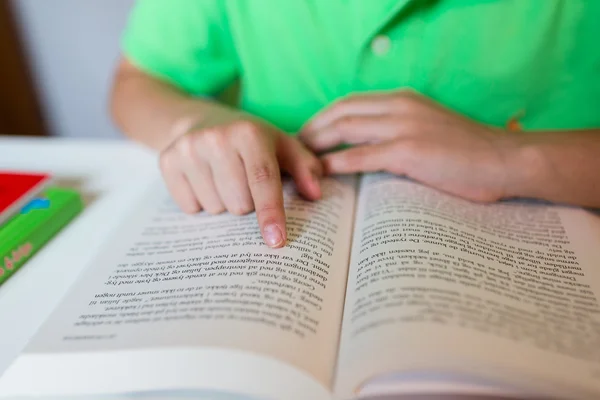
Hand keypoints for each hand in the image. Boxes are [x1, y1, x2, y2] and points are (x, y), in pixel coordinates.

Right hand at [160, 116, 321, 247]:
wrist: (202, 119)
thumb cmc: (251, 140)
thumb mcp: (282, 146)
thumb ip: (305, 168)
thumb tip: (315, 193)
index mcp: (249, 133)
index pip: (263, 181)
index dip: (271, 213)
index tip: (275, 241)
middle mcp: (216, 138)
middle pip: (239, 204)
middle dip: (247, 204)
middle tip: (245, 183)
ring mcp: (188, 149)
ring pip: (215, 209)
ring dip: (224, 204)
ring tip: (225, 180)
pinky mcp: (166, 161)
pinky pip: (190, 207)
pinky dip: (200, 202)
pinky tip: (205, 181)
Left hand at [301, 90, 518, 201]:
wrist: (506, 160)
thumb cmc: (469, 152)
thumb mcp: (429, 128)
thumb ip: (399, 130)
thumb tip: (367, 147)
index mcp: (402, 100)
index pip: (349, 103)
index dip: (321, 118)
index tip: (306, 135)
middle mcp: (399, 106)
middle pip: (339, 112)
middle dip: (310, 130)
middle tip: (292, 150)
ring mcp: (404, 126)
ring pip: (344, 129)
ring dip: (316, 145)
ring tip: (298, 162)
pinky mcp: (409, 151)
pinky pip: (361, 156)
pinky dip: (336, 164)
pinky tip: (321, 174)